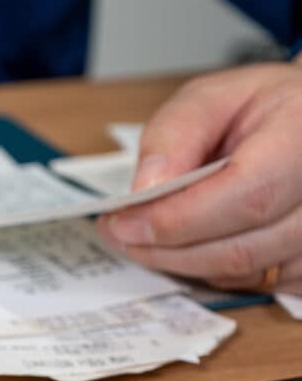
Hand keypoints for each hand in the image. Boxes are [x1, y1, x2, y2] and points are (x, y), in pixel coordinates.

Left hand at [99, 59, 301, 292]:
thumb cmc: (261, 107)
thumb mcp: (211, 98)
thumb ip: (174, 136)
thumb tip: (145, 190)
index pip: (246, 197)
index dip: (178, 219)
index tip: (123, 222)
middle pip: (241, 248)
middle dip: (166, 250)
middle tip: (118, 235)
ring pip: (244, 273)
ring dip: (181, 263)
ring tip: (142, 240)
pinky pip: (255, 283)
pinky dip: (209, 269)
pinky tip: (186, 245)